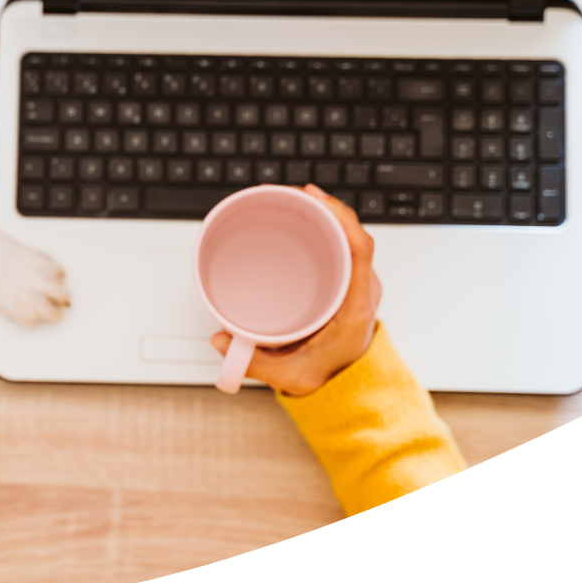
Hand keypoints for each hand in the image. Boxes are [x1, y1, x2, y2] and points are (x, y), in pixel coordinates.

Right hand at [211, 184, 382, 396]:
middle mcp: (361, 290)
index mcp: (354, 307)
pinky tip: (300, 220)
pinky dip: (322, 229)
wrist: (350, 389)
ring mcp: (357, 284)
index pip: (360, 250)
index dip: (340, 217)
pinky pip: (342, 247)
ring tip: (291, 201)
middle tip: (289, 193)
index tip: (315, 198)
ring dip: (322, 215)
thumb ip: (253, 363)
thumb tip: (220, 340)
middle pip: (351, 234)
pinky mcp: (348, 283)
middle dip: (322, 206)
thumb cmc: (327, 379)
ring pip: (347, 237)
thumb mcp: (290, 376)